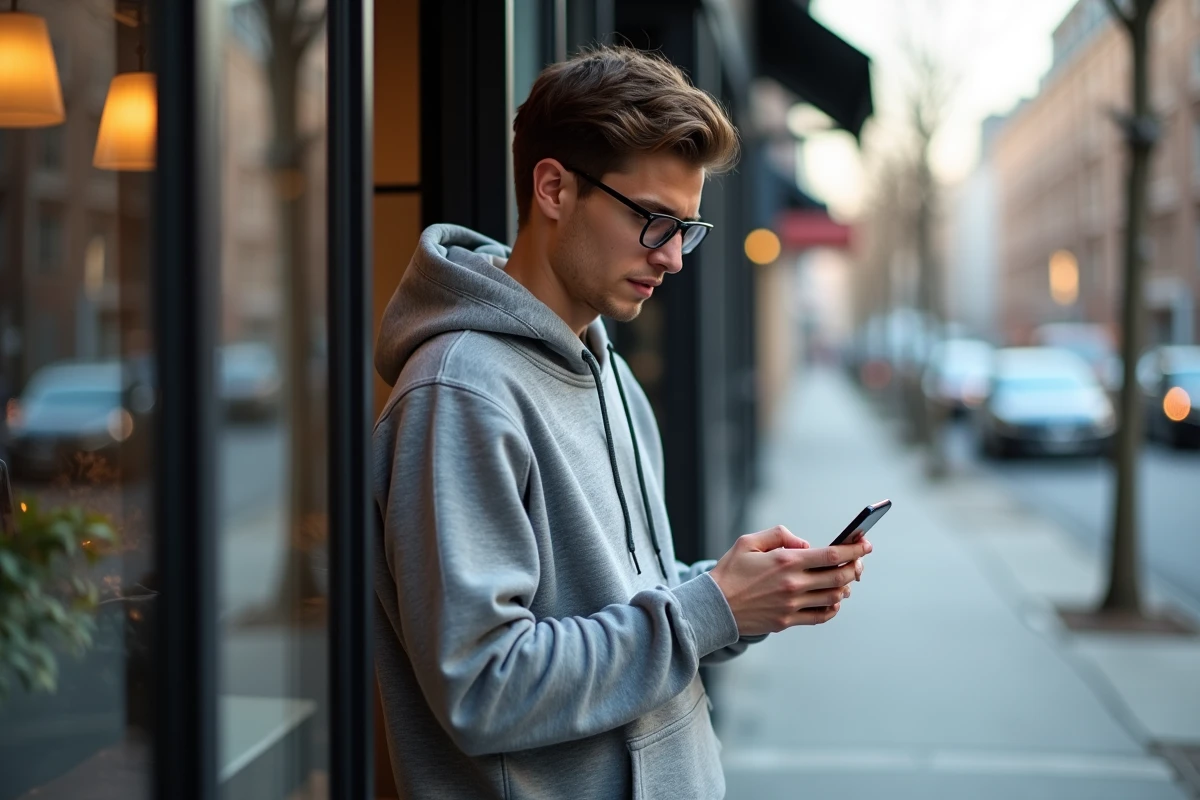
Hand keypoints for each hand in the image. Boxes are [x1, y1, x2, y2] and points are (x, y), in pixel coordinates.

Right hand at [708, 526, 871, 636]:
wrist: (713, 606)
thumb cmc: (730, 571)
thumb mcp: (749, 542)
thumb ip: (780, 535)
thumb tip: (805, 545)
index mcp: (786, 561)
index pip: (831, 555)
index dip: (853, 550)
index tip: (864, 544)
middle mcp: (793, 584)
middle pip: (839, 577)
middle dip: (855, 567)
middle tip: (859, 561)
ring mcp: (792, 605)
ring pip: (834, 597)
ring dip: (845, 587)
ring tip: (845, 579)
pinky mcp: (787, 621)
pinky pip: (821, 617)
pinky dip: (833, 608)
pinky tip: (833, 600)